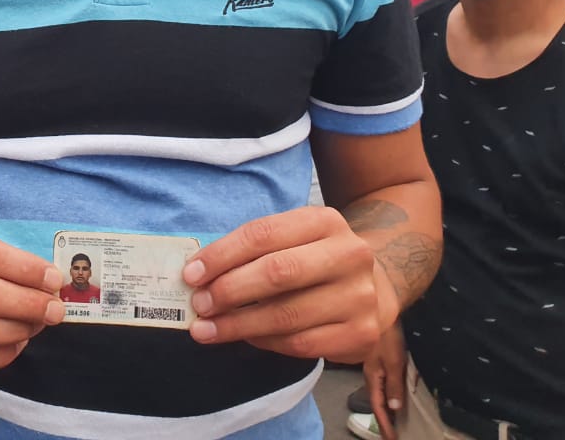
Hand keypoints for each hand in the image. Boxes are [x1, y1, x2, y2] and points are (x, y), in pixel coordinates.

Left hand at [182, 207, 392, 363]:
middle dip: (229, 290)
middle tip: (199, 304)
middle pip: (277, 273)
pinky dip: (265, 342)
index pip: (263, 234)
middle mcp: (349, 255)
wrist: (373, 286)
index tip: (191, 274)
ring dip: (238, 325)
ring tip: (207, 329)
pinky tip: (246, 338)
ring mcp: (359, 296)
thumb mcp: (292, 239)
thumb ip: (252, 250)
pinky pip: (300, 344)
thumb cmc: (314, 260)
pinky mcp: (361, 334)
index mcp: (324, 221)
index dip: (222, 255)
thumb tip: (199, 274)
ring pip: (287, 315)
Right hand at [365, 325, 407, 439]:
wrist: (381, 310)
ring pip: (379, 394)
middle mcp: (371, 375)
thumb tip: (394, 409)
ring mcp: (374, 368)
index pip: (378, 407)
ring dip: (386, 409)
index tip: (391, 439)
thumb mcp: (393, 362)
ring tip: (395, 422)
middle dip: (383, 421)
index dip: (384, 425)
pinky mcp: (380, 361)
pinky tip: (394, 397)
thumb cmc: (387, 335)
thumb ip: (394, 385)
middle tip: (393, 434)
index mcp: (372, 377)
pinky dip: (388, 396)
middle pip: (376, 403)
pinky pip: (382, 385)